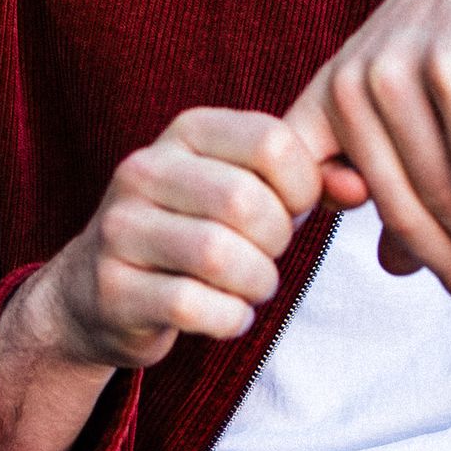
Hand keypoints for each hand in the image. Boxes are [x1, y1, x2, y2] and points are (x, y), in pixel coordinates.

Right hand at [0, 104, 331, 450]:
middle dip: (277, 242)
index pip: (270, 141)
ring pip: (219, 256)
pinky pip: (194, 307)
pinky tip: (226, 314)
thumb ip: (305, 182)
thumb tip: (357, 187)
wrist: (94, 292)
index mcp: (185, 131)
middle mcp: (143, 169)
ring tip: (251, 287)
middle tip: (269, 256)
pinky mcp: (111, 289)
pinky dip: (229, 319)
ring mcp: (119, 229)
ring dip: (256, 284)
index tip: (294, 211)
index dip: (302, 186)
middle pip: (246, 202)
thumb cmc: (193, 233)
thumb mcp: (242, 189)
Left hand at [283, 0, 450, 312]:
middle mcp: (351, 84)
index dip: (331, 242)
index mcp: (328, 93)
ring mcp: (398, 74)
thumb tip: (394, 268)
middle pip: (393, 204)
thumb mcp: (421, 103)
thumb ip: (401, 180)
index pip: (307, 188)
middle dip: (443, 264)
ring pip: (438, 192)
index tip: (387, 282)